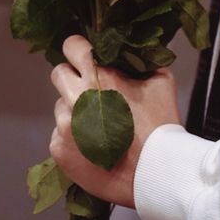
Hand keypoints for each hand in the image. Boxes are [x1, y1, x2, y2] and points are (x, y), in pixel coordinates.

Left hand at [50, 34, 181, 208]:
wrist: (154, 172)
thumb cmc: (160, 126)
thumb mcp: (161, 82)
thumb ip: (142, 63)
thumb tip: (133, 55)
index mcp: (98, 76)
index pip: (72, 46)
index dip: (79, 49)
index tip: (85, 56)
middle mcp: (76, 97)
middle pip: (59, 73)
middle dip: (72, 77)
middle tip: (90, 90)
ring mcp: (65, 125)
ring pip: (60, 106)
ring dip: (74, 110)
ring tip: (97, 126)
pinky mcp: (59, 149)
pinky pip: (59, 134)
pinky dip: (72, 138)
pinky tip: (92, 145)